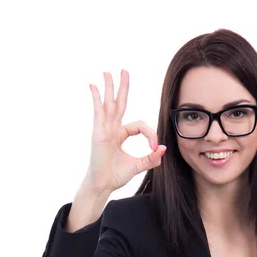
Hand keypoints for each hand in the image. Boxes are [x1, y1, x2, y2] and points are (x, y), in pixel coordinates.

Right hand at [87, 70, 165, 193]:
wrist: (103, 185)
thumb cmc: (116, 176)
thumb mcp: (138, 165)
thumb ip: (151, 158)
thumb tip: (163, 148)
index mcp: (120, 134)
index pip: (139, 126)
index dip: (150, 134)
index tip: (154, 147)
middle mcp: (111, 129)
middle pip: (119, 104)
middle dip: (123, 88)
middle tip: (124, 71)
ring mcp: (104, 129)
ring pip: (109, 104)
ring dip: (109, 88)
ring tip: (108, 72)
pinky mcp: (98, 133)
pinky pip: (98, 112)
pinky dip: (96, 99)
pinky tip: (93, 86)